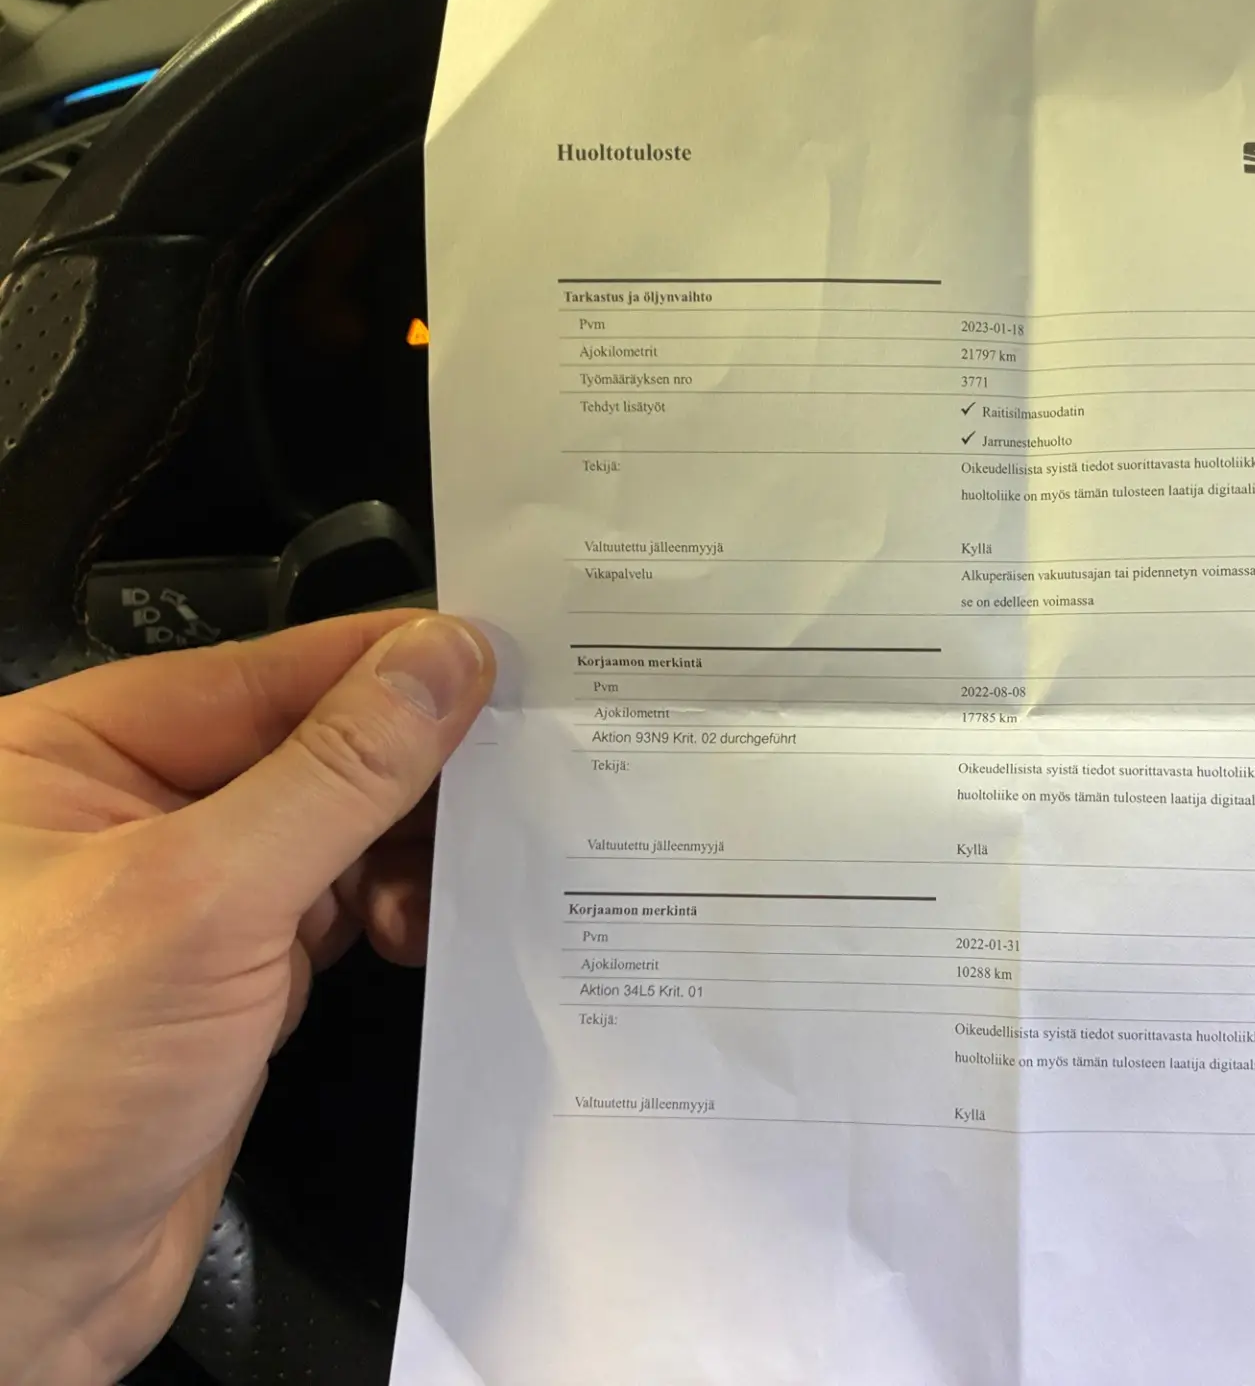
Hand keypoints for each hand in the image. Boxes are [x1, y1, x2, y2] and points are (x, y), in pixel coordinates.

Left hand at [0, 611, 494, 1384]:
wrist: (6, 1286)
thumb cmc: (30, 1088)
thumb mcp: (204, 897)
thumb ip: (336, 770)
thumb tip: (439, 662)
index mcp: (70, 753)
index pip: (265, 671)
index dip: (389, 663)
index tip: (503, 659)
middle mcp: (122, 811)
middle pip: (311, 745)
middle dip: (411, 774)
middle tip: (512, 785)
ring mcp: (180, 898)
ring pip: (336, 830)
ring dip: (409, 856)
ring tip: (443, 894)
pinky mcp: (226, 976)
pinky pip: (337, 908)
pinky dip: (393, 915)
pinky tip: (419, 936)